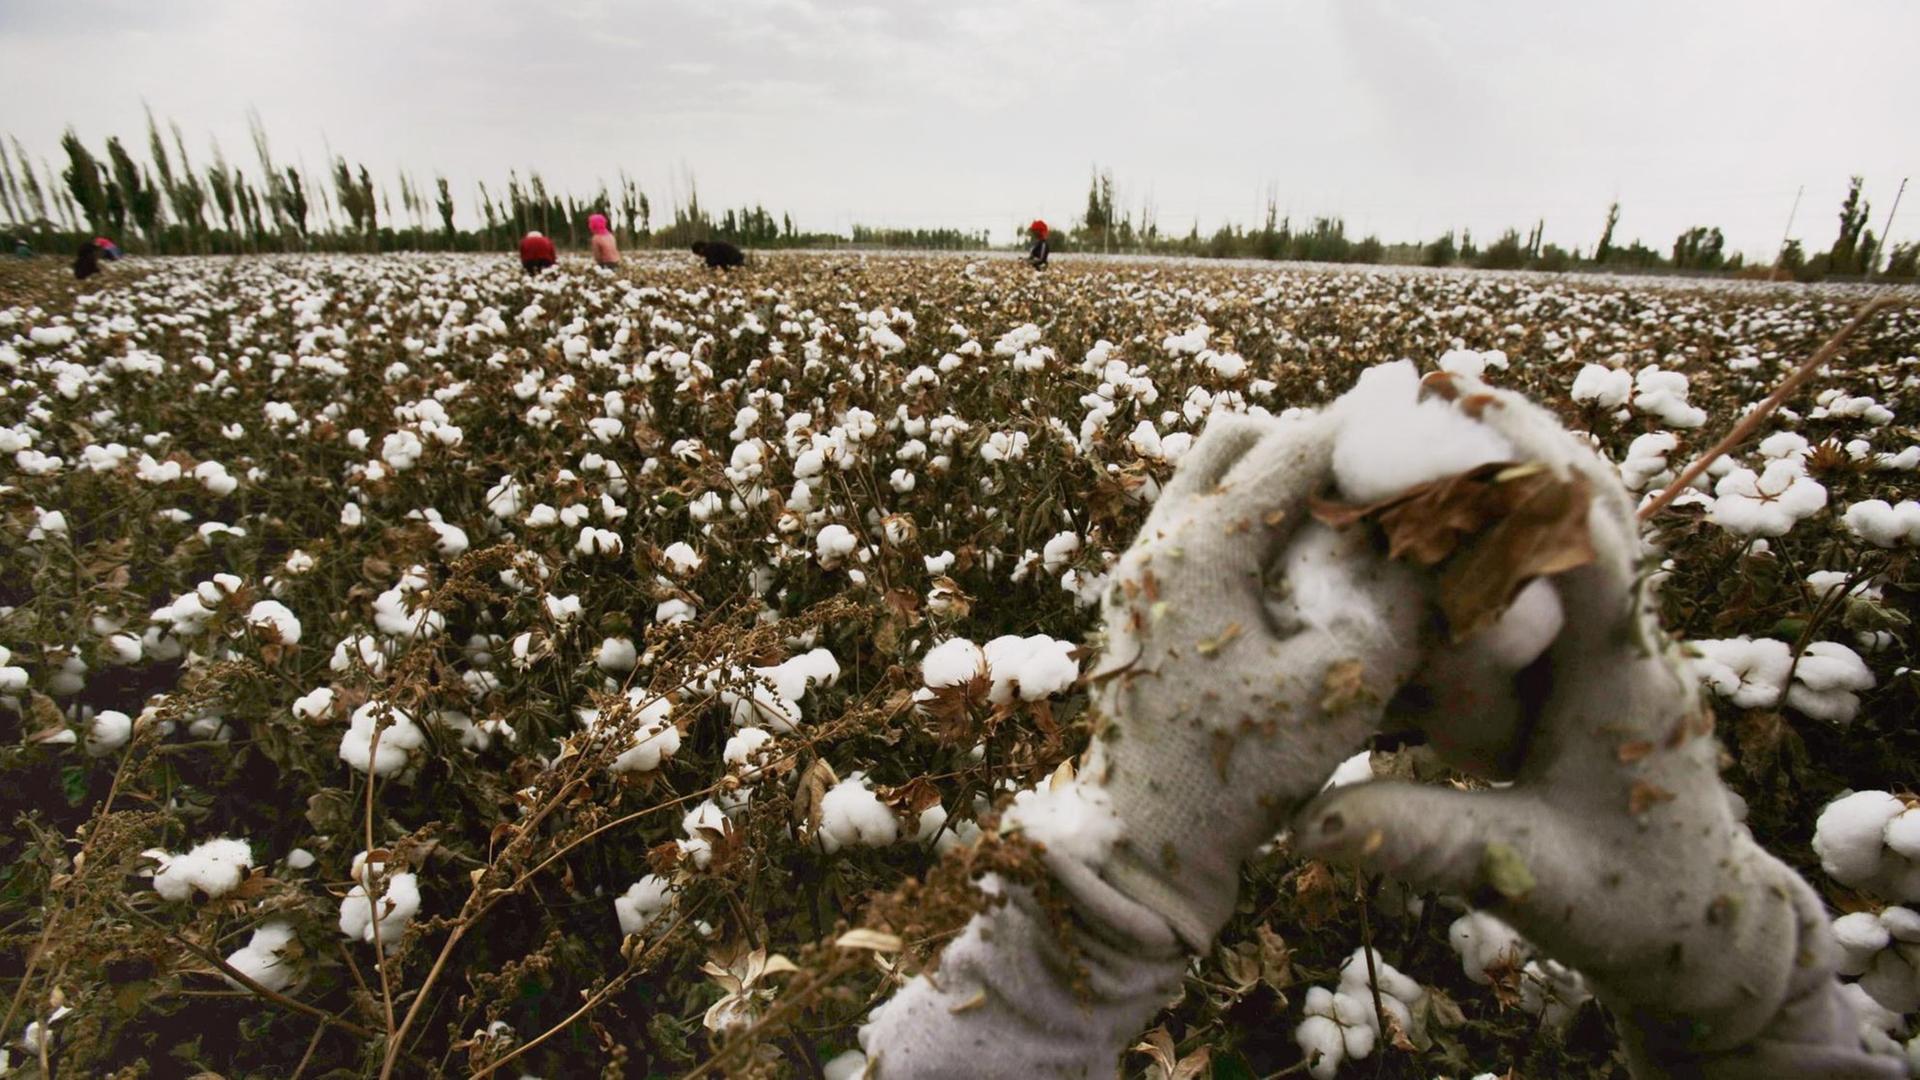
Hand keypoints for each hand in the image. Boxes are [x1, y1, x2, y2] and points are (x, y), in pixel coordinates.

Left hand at [1079, 410, 1428, 948]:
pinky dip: (1256, 526)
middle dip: (1311, 443)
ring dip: (1279, 484)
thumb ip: (1400, 602)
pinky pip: (1203, 530)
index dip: (1368, 429)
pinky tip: (1307, 574)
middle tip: (1376, 472)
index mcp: (1200, 545)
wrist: (1139, 847)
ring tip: (1350, 520)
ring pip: (1211, 482)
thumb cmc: (1234, 773)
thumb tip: (1453, 534)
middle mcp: (1159, 540)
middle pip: (1235, 441)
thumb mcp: (1339, 686)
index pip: (1294, 446)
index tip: (1426, 423)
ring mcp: (1143, 572)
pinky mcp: (1145, 607)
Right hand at [1291, 378, 1891, 1074]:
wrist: (1704, 925)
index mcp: (1622, 675)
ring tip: (1444, 407)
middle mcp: (1634, 636)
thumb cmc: (1623, 901)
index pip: (1590, 545)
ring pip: (1593, 515)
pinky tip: (1460, 490)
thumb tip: (1302, 825)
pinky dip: (1524, 504)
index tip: (1458, 420)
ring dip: (1527, 455)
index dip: (1527, 475)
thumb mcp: (1518, 875)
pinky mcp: (1608, 646)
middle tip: (1441, 383)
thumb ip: (1416, 839)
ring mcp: (1627, 636)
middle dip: (1524, 434)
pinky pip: (1575, 550)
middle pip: (1600, 498)